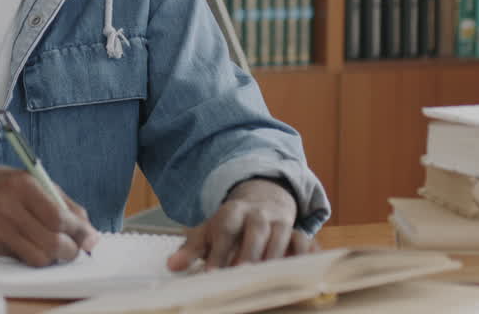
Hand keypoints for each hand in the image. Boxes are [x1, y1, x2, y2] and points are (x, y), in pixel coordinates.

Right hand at [0, 166, 100, 266]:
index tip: (92, 239)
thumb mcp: (30, 181)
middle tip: (74, 249)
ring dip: (53, 257)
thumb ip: (60, 201)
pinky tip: (34, 247)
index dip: (80, 232)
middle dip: (70, 249)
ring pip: (39, 254)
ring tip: (54, 248)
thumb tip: (87, 227)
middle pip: (52, 239)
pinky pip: (23, 258)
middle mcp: (9, 203)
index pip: (60, 216)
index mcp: (24, 183)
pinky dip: (36, 258)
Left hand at [167, 178, 313, 271]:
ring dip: (276, 255)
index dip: (219, 250)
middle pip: (256, 229)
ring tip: (268, 277)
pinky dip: (306, 255)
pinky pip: (306, 242)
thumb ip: (192, 249)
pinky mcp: (298, 233)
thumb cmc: (231, 225)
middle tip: (242, 272)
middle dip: (250, 251)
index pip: (225, 228)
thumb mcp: (209, 232)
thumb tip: (172, 266)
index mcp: (233, 211)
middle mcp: (259, 214)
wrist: (263, 201)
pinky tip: (302, 271)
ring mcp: (281, 222)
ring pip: (283, 234)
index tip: (210, 273)